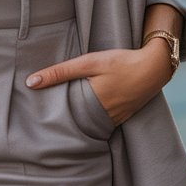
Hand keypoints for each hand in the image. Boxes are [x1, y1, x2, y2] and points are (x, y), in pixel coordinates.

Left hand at [25, 43, 173, 126]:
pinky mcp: (122, 116)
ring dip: (77, 118)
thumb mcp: (89, 62)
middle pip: (75, 122)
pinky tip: (86, 108)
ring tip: (61, 112)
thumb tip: (31, 82)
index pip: (62, 116)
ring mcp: (114, 118)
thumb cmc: (120, 62)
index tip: (35, 113)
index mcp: (90, 105)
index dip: (50, 115)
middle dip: (62, 119)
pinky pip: (102, 121)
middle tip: (44, 114)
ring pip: (88, 123)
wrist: (154, 67)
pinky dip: (92, 117)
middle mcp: (102, 117)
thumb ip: (60, 72)